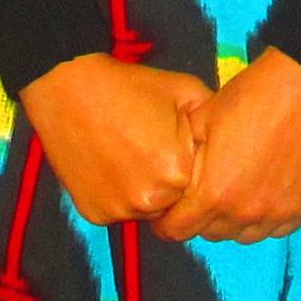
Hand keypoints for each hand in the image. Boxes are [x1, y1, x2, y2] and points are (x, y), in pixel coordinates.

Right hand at [18, 54, 212, 227]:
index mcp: (177, 174)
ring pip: (146, 209)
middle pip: (174, 201)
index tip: (176, 143)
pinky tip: (111, 163)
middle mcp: (149, 201)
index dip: (190, 162)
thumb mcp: (185, 91)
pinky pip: (118, 210)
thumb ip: (213, 120)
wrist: (68, 89)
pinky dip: (118, 194)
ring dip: (145, 190)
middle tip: (151, 148)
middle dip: (170, 181)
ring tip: (130, 153)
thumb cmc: (130, 87)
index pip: (200, 185)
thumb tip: (232, 141)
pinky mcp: (94, 214)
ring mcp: (118, 210)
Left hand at [160, 50, 300, 244]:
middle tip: (204, 195)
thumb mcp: (202, 119)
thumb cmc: (250, 97)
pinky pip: (277, 228)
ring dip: (234, 220)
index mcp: (214, 193)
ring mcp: (278, 213)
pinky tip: (264, 193)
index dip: (166, 223)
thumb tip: (171, 172)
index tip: (168, 214)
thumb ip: (184, 155)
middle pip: (211, 234)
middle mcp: (245, 213)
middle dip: (201, 218)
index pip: (178, 230)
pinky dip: (266, 217)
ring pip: (244, 235)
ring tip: (235, 193)